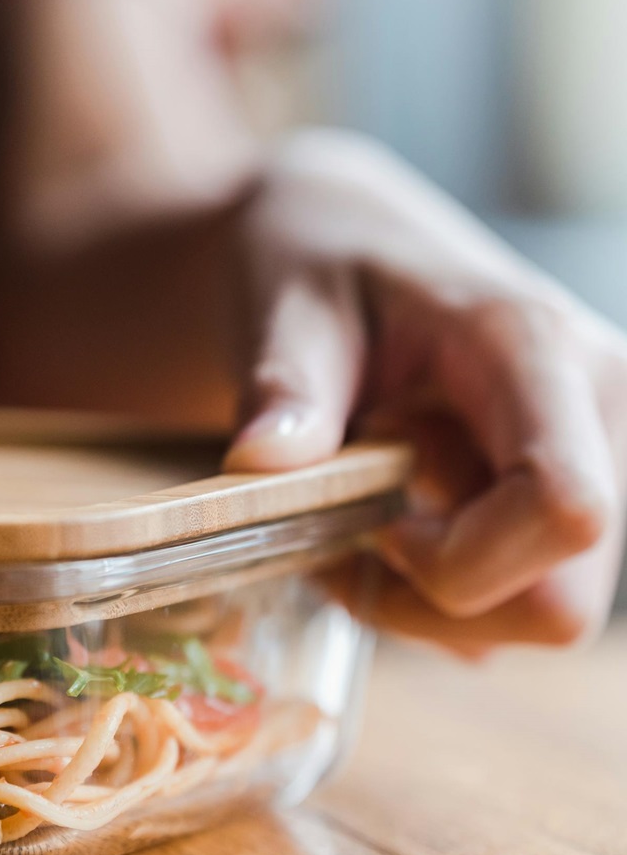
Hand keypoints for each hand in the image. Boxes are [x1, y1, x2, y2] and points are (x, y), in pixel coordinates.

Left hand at [224, 130, 626, 651]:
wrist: (347, 242)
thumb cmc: (318, 262)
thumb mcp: (284, 307)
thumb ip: (284, 383)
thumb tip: (261, 461)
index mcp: (533, 346)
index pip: (564, 506)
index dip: (459, 561)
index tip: (372, 526)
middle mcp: (598, 401)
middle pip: (562, 599)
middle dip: (440, 598)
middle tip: (355, 531)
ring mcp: (603, 449)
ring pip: (549, 612)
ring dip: (440, 598)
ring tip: (376, 509)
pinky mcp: (583, 486)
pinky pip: (532, 598)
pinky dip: (455, 593)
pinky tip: (405, 519)